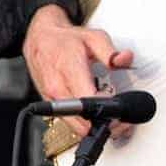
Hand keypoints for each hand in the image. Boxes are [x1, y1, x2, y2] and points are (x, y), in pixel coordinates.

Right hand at [23, 4, 133, 136]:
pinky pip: (71, 124)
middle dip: (106, 121)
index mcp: (69, 70)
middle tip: (119, 114)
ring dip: (96, 125)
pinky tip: (94, 112)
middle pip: (84, 122)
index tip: (119, 104)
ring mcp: (52, 101)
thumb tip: (124, 59)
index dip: (108, 108)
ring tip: (108, 112)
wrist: (40, 40)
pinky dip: (85, 123)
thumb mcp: (93, 38)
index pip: (88, 101)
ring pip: (77, 128)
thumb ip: (111, 52)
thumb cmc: (65, 40)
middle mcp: (57, 89)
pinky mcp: (51, 108)